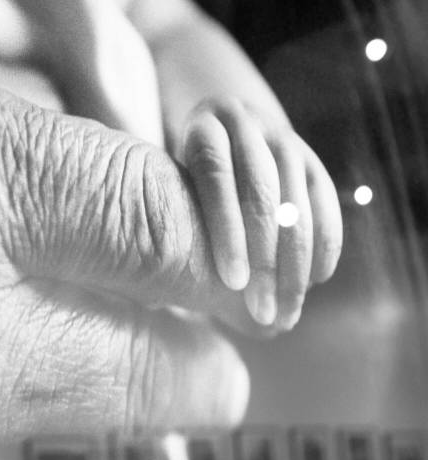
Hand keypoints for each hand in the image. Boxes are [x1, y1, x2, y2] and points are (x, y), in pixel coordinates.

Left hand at [178, 97, 343, 329]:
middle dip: (265, 260)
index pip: (216, 178)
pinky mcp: (310, 156)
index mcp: (204, 128)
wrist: (222, 121)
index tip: (233, 284)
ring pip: (297, 203)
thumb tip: (159, 298)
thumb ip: (168, 220)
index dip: (227, 231)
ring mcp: (284, 138)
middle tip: (262, 312)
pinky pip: (324, 201)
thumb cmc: (179, 174)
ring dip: (296, 263)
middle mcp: (247, 126)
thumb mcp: (166, 180)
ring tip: (288, 309)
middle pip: (261, 195)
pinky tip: (316, 280)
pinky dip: (324, 241)